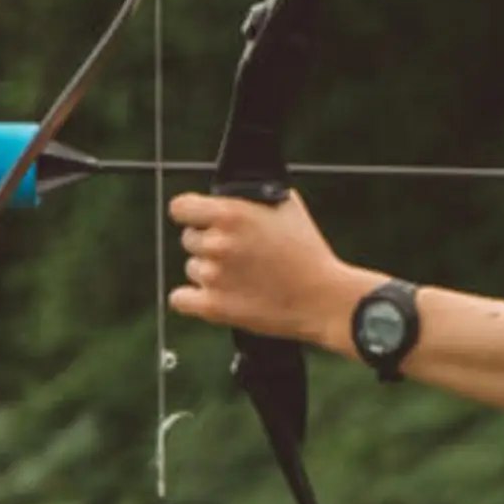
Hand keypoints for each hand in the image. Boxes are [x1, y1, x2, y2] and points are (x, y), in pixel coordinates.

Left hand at [168, 190, 365, 344]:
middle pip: (190, 239)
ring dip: (210, 271)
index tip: (199, 220)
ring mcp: (212, 276)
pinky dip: (194, 298)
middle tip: (238, 254)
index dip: (191, 213)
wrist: (323, 298)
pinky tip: (214, 295)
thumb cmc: (309, 253)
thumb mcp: (288, 209)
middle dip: (209, 244)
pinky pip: (181, 299)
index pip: (181, 207)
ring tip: (242, 277)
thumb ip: (254, 199)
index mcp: (230, 214)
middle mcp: (216, 243)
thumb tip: (237, 196)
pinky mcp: (212, 307)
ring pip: (193, 268)